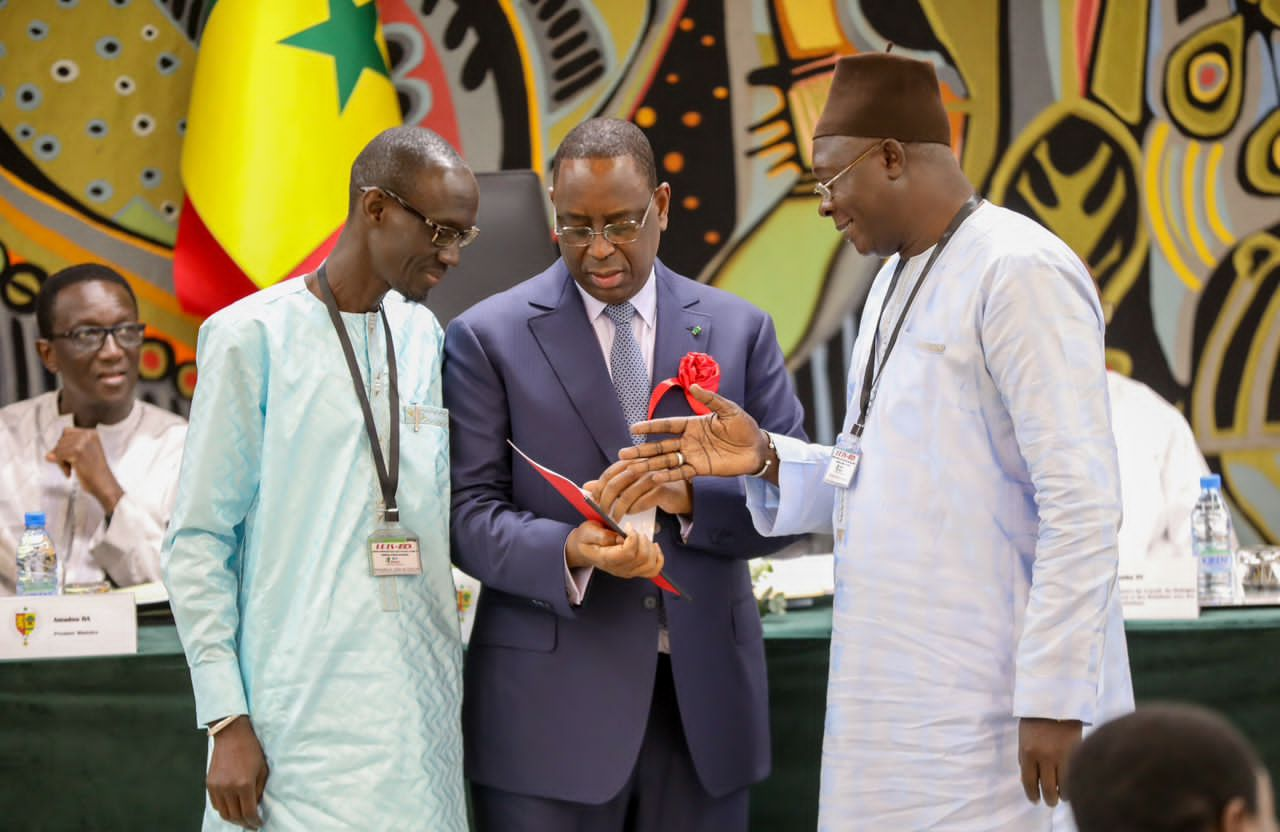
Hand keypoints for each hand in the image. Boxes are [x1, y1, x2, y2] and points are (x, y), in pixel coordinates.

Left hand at [46, 428, 123, 513]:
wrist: (103, 484)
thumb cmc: (93, 471)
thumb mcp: (84, 453)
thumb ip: (67, 448)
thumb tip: (48, 455)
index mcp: (91, 433)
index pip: (66, 432)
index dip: (64, 446)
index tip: (71, 457)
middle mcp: (88, 434)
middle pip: (61, 440)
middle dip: (62, 454)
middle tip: (72, 466)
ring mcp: (83, 442)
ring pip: (58, 448)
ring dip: (61, 461)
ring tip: (72, 469)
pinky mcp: (77, 451)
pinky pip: (58, 456)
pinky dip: (61, 465)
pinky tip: (70, 472)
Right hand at [207, 717, 268, 828]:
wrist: (231, 735)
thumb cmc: (251, 750)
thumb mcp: (262, 769)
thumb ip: (259, 790)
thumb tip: (256, 806)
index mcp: (244, 784)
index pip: (248, 812)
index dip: (254, 822)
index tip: (258, 824)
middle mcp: (228, 788)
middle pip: (235, 816)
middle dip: (244, 823)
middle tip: (251, 824)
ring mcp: (217, 787)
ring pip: (223, 813)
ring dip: (233, 818)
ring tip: (241, 818)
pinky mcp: (209, 784)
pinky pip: (215, 804)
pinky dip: (224, 809)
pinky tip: (231, 808)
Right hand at [565, 520, 663, 579]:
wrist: (582, 550)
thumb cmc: (586, 539)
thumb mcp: (588, 531)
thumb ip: (602, 535)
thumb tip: (620, 538)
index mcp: (607, 559)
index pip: (629, 553)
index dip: (633, 537)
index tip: (628, 527)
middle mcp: (619, 569)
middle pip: (642, 558)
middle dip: (642, 540)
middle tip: (634, 531)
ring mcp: (627, 572)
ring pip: (650, 565)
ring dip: (650, 548)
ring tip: (642, 538)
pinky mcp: (634, 571)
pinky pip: (653, 570)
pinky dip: (658, 558)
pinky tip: (654, 547)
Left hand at [586, 459, 692, 521]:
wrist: (681, 494)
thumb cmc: (653, 488)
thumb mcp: (630, 485)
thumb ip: (610, 484)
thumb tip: (586, 486)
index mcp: (632, 461)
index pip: (609, 473)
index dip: (598, 488)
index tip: (592, 502)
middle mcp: (642, 465)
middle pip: (616, 484)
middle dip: (605, 501)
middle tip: (602, 514)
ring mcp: (653, 476)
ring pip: (628, 494)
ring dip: (618, 509)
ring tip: (615, 519)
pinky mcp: (662, 489)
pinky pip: (642, 501)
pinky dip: (634, 509)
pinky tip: (632, 513)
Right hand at [618, 384, 768, 481]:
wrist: (758, 449)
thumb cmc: (744, 427)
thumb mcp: (728, 409)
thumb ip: (710, 399)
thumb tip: (692, 386)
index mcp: (693, 424)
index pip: (667, 425)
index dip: (651, 427)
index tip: (633, 428)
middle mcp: (689, 440)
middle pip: (661, 445)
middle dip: (642, 449)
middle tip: (623, 453)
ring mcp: (693, 456)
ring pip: (666, 460)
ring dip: (649, 464)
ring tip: (631, 467)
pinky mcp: (701, 469)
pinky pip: (681, 472)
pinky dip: (668, 475)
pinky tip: (653, 477)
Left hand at [1018, 717, 1081, 806]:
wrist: (1056, 702)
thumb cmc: (1036, 720)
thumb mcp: (1023, 738)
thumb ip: (1025, 758)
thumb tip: (1029, 779)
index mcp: (1027, 752)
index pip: (1028, 782)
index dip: (1032, 795)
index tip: (1035, 800)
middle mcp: (1044, 757)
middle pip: (1047, 789)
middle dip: (1049, 799)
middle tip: (1050, 802)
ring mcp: (1062, 756)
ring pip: (1064, 787)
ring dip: (1062, 795)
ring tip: (1062, 796)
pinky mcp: (1076, 753)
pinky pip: (1075, 776)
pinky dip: (1073, 785)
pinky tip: (1071, 786)